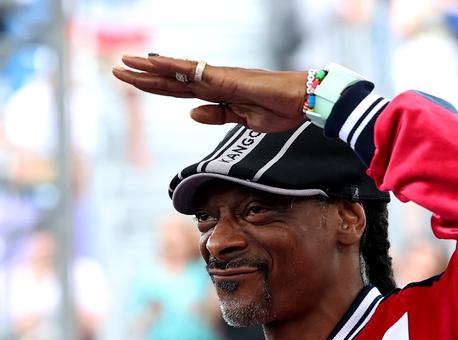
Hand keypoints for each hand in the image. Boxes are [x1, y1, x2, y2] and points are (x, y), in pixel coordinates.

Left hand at [112, 54, 307, 131]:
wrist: (300, 102)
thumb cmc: (278, 109)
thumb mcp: (243, 120)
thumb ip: (217, 116)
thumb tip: (191, 114)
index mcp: (218, 94)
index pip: (179, 91)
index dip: (156, 86)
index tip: (135, 83)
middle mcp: (214, 82)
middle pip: (172, 80)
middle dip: (144, 76)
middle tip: (117, 69)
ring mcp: (218, 78)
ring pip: (177, 73)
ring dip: (150, 68)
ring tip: (125, 63)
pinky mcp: (226, 78)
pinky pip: (195, 72)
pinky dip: (173, 66)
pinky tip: (154, 62)